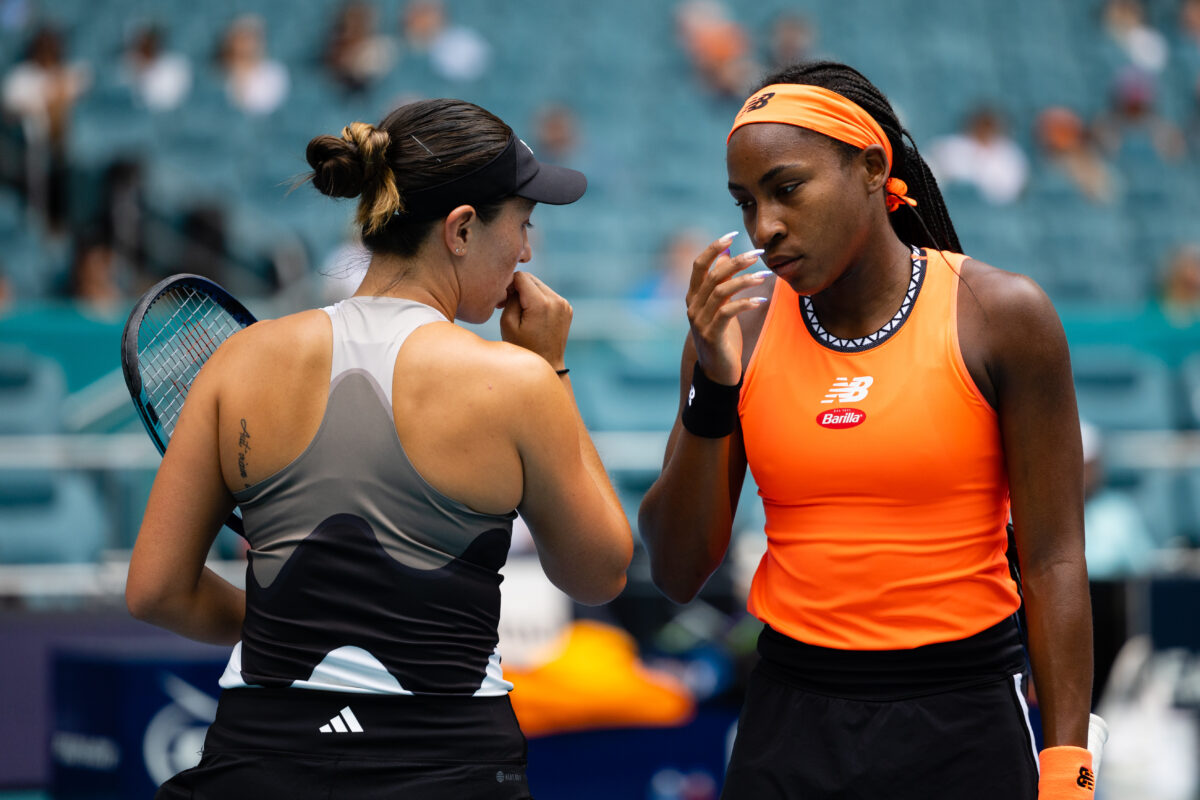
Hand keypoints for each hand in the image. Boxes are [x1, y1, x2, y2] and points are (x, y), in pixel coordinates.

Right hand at [500, 271, 571, 369]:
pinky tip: (533, 316)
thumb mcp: (508, 323)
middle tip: (509, 306)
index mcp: (541, 303)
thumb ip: (510, 298)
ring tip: (522, 313)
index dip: (509, 285)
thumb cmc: (523, 348)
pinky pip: (548, 295)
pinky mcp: (567, 308)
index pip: (521, 276)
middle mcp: (556, 300)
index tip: (504, 301)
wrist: (548, 365)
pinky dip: (539, 300)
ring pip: (540, 285)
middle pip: (531, 279)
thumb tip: (514, 284)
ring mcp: (564, 304)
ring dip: (529, 294)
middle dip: (519, 288)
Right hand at [686, 232, 767, 384]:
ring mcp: (700, 321)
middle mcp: (693, 306)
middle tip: (758, 254)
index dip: (714, 247)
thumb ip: (720, 282)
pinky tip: (761, 299)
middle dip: (737, 261)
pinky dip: (745, 303)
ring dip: (745, 280)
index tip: (733, 234)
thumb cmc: (722, 336)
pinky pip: (728, 312)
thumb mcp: (719, 307)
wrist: (716, 372)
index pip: (699, 265)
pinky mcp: (712, 335)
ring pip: (721, 291)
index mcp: (693, 296)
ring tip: (765, 275)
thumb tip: (727, 255)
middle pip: (713, 275)